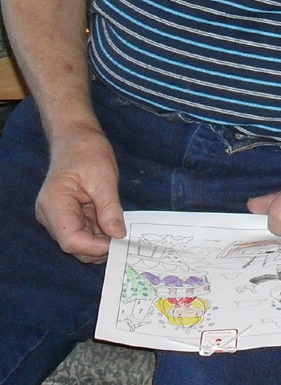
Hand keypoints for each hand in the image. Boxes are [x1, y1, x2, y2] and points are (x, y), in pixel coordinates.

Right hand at [35, 126, 124, 263]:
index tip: (120, 241)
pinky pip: (82, 231)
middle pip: (74, 245)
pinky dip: (98, 232)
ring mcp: (57, 216)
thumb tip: (118, 234)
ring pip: (79, 241)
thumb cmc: (87, 151)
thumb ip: (109, 208)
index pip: (71, 240)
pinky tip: (113, 223)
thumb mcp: (104, 178)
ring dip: (101, 239)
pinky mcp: (66, 215)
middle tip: (125, 238)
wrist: (76, 138)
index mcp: (54, 204)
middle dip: (100, 245)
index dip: (96, 246)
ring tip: (120, 228)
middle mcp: (50, 215)